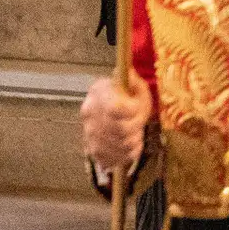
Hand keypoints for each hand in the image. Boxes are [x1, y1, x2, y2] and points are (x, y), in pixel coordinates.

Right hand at [81, 74, 149, 190]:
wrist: (115, 114)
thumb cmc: (129, 98)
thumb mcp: (136, 86)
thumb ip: (133, 81)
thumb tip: (127, 72)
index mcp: (99, 93)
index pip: (115, 109)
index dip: (132, 112)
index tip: (139, 109)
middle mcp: (89, 113)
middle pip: (120, 130)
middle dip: (136, 127)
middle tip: (139, 123)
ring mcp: (89, 133)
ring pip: (120, 145)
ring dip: (133, 140)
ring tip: (134, 132)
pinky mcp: (93, 149)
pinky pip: (116, 157)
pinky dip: (128, 153)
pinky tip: (129, 144)